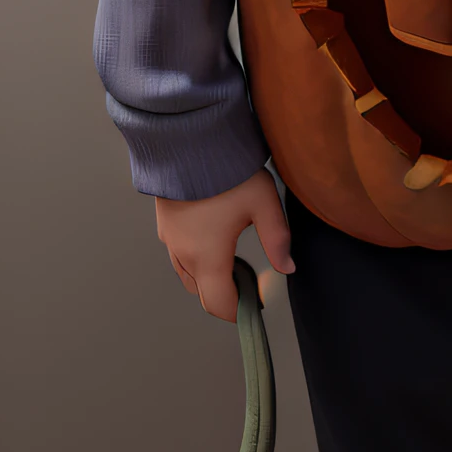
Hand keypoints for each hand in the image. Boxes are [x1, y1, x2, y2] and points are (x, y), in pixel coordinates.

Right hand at [153, 170, 292, 321]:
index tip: (256, 305)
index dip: (238, 312)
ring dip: (209, 276)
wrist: (187, 139)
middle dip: (226, 294)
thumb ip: (277, 239)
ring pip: (188, 275)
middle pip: (202, 293)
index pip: (218, 304)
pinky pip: (178, 255)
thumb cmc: (226, 170)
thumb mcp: (263, 203)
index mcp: (206, 256)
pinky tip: (214, 235)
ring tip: (233, 254)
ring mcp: (169, 239)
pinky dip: (196, 258)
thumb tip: (288, 268)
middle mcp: (183, 254)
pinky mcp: (164, 224)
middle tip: (250, 278)